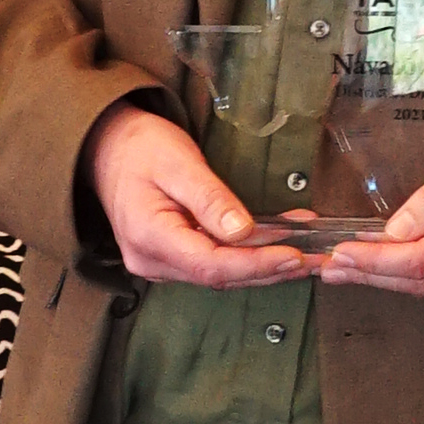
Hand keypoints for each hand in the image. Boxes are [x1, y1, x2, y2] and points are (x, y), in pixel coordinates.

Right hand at [86, 100, 315, 288]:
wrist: (106, 147)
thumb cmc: (140, 148)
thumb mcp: (178, 163)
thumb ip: (210, 199)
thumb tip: (245, 233)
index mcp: (149, 237)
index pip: (210, 265)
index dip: (256, 265)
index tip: (295, 256)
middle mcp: (151, 261)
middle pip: (219, 276)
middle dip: (270, 270)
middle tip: (317, 261)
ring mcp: (158, 264)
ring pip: (219, 274)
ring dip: (264, 266)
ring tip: (308, 256)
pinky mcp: (170, 258)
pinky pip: (214, 264)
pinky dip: (248, 258)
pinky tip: (279, 247)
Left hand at [321, 135, 423, 301]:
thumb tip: (394, 232)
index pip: (422, 260)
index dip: (377, 261)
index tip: (341, 254)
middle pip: (422, 283)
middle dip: (372, 274)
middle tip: (328, 267)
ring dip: (388, 280)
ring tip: (347, 269)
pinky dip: (419, 280)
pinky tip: (390, 269)